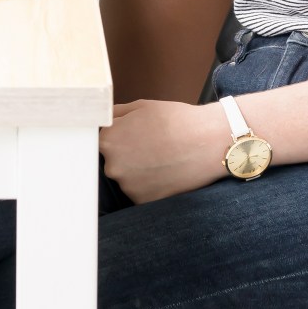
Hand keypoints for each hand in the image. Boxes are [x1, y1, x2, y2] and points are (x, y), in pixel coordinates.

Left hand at [99, 100, 224, 203]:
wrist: (207, 142)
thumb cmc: (176, 120)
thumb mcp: (142, 106)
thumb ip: (116, 114)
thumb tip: (104, 120)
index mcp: (109, 140)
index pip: (100, 141)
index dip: (117, 137)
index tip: (130, 136)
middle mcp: (113, 167)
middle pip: (112, 161)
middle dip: (126, 155)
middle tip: (150, 145)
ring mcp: (128, 187)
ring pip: (127, 178)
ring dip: (138, 171)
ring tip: (161, 158)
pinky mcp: (144, 201)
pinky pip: (140, 191)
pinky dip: (150, 184)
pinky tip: (165, 171)